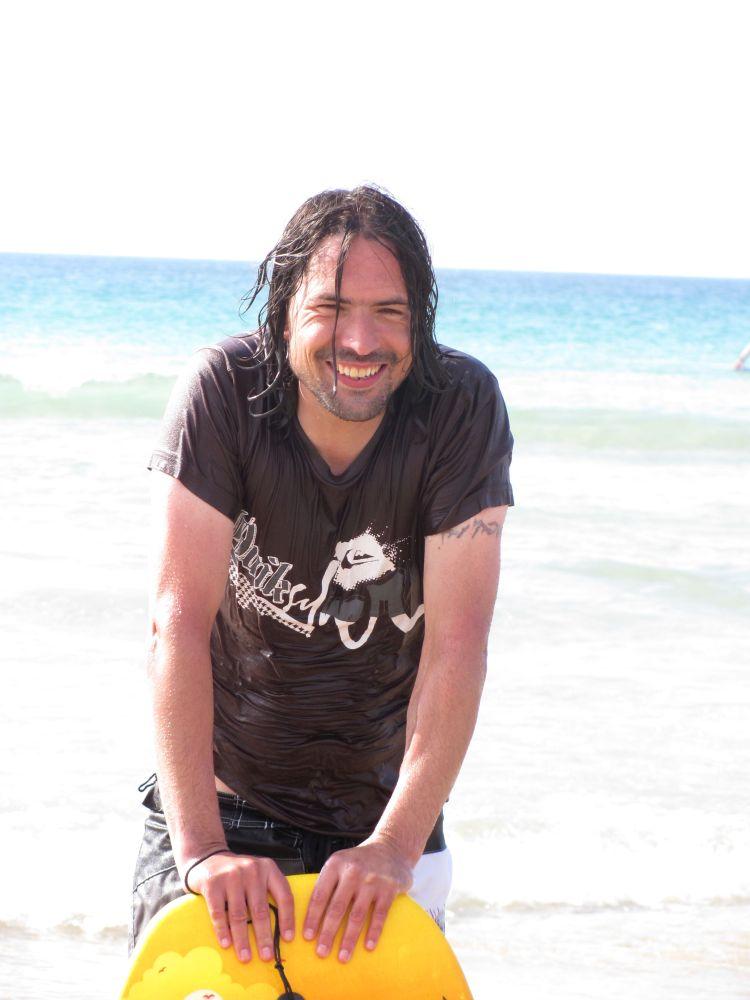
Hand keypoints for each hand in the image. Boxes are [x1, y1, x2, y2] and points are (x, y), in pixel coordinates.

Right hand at [186, 851, 294, 963]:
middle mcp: (252, 870)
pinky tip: (226, 944)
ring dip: (242, 939)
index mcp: (268, 868)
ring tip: (245, 957)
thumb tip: (279, 929)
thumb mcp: (257, 875)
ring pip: (239, 915)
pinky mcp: (213, 884)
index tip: (288, 939)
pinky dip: (223, 931)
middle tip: (266, 956)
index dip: (287, 919)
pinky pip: (219, 913)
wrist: (207, 858)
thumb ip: (267, 893)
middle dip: (264, 937)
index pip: (283, 895)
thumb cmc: (237, 873)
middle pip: (260, 910)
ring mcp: (231, 876)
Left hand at [303, 838, 412, 962]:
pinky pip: (379, 915)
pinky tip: (367, 947)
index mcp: (335, 864)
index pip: (320, 895)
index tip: (307, 937)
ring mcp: (372, 880)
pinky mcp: (389, 888)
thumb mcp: (340, 863)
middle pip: (336, 908)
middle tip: (321, 952)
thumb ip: (327, 883)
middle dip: (328, 933)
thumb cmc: (360, 861)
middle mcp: (352, 871)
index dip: (312, 917)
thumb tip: (310, 915)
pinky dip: (373, 932)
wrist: (391, 848)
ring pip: (357, 915)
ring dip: (349, 939)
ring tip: (342, 957)